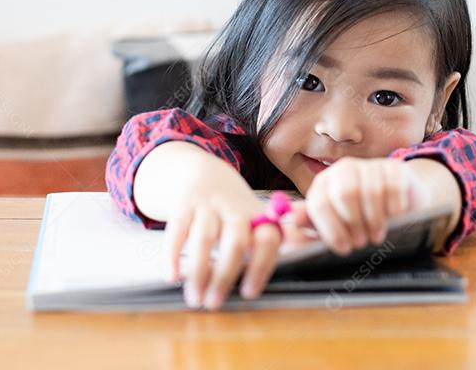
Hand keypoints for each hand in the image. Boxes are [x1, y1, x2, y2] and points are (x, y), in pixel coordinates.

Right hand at [164, 176, 292, 310]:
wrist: (202, 170)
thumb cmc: (233, 207)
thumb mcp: (256, 216)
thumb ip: (276, 236)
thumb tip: (304, 249)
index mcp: (257, 215)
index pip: (268, 238)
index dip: (261, 266)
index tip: (248, 293)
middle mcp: (235, 208)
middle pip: (236, 242)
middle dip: (225, 276)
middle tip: (214, 304)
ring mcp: (208, 204)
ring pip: (205, 238)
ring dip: (199, 272)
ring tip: (194, 298)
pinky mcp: (183, 202)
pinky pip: (178, 229)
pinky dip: (173, 254)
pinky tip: (171, 276)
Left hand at [289, 157, 430, 254]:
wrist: (394, 205)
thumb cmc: (358, 221)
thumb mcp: (333, 229)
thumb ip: (311, 227)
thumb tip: (294, 220)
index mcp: (324, 184)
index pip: (320, 203)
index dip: (331, 229)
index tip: (343, 248)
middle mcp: (344, 170)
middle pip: (345, 194)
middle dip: (354, 224)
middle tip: (361, 242)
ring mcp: (370, 167)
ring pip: (371, 192)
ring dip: (375, 221)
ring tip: (376, 235)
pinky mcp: (394, 169)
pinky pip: (393, 189)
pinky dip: (394, 210)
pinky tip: (393, 219)